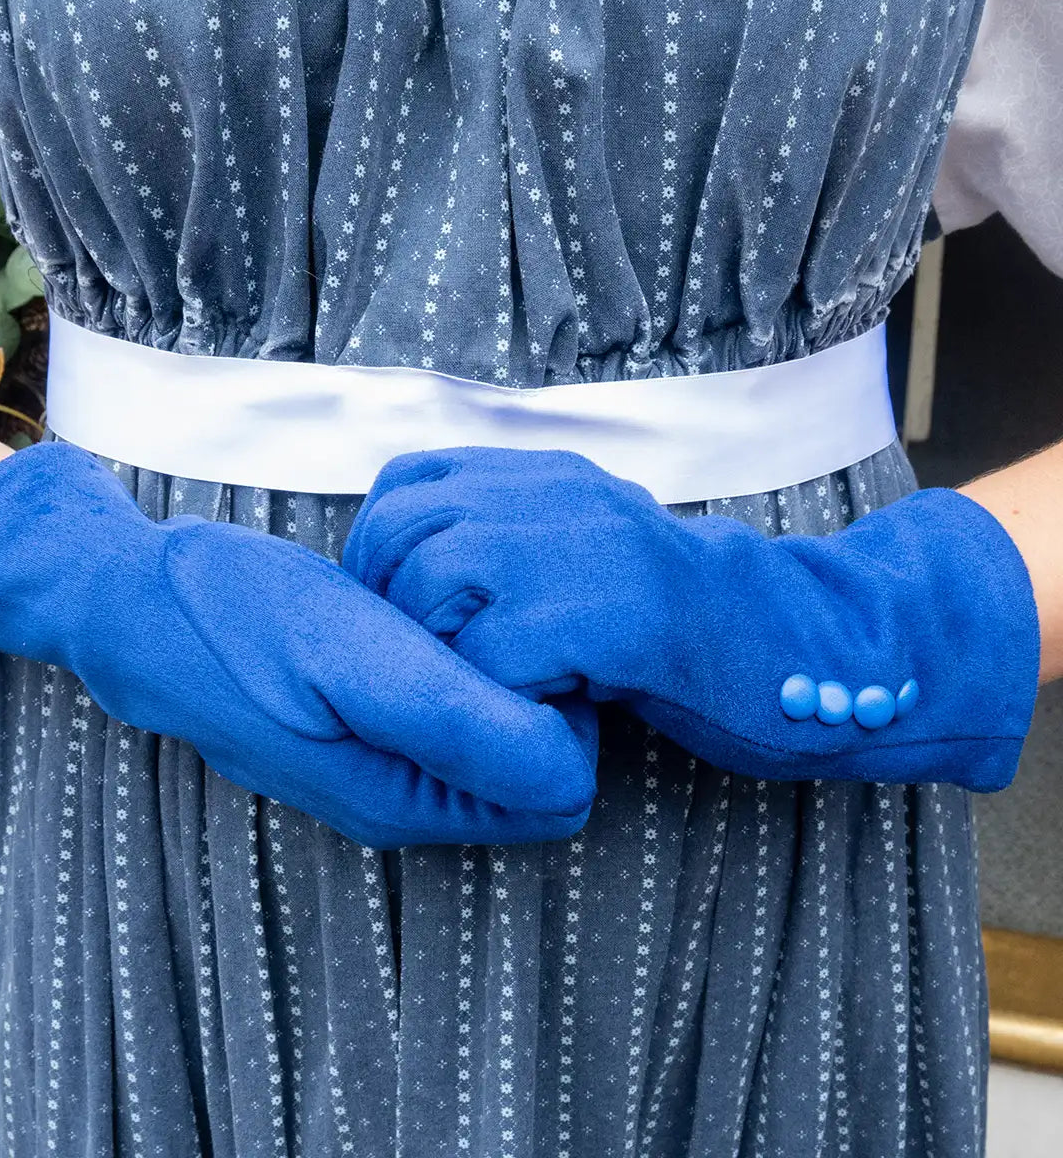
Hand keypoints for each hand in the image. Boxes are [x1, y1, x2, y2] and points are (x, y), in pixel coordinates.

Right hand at [0, 442, 596, 846]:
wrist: (138, 599)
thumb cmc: (235, 619)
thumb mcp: (351, 657)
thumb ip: (461, 723)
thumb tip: (575, 776)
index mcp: (409, 801)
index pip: (561, 785)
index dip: (560, 707)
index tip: (514, 637)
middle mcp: (404, 797)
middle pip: (535, 763)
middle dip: (534, 688)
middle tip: (482, 614)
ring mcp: (383, 762)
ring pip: (497, 730)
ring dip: (496, 667)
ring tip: (446, 606)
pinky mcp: (366, 724)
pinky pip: (452, 704)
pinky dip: (458, 656)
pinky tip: (419, 610)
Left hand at [344, 447, 1040, 789]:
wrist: (798, 645)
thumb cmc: (681, 620)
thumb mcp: (587, 548)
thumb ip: (511, 535)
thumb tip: (412, 563)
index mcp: (547, 476)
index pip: (403, 485)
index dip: (382, 553)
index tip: (412, 612)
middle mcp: (556, 494)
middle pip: (399, 534)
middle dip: (395, 607)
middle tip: (446, 661)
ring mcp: (583, 547)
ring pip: (429, 588)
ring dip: (444, 650)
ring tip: (501, 682)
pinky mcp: (610, 615)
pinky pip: (490, 657)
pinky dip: (497, 693)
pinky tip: (545, 704)